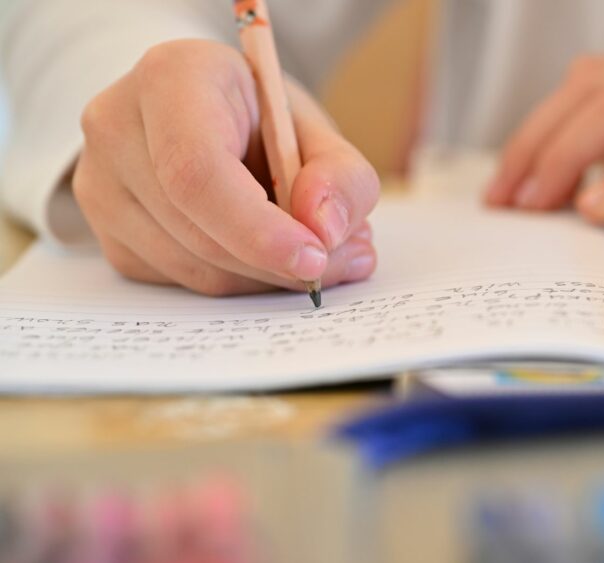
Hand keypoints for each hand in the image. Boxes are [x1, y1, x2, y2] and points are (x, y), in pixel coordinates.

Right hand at [72, 39, 379, 295]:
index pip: (196, 172)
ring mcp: (99, 184)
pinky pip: (182, 282)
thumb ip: (341, 175)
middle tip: (343, 260)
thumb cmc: (259, 117)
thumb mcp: (315, 128)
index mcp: (170, 78)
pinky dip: (240, 280)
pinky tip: (269, 253)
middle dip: (278, 261)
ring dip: (267, 277)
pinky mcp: (106, 233)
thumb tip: (325, 231)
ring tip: (318, 252)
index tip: (314, 258)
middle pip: (197, 229)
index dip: (257, 229)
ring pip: (194, 268)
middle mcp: (117, 126)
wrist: (203, 115)